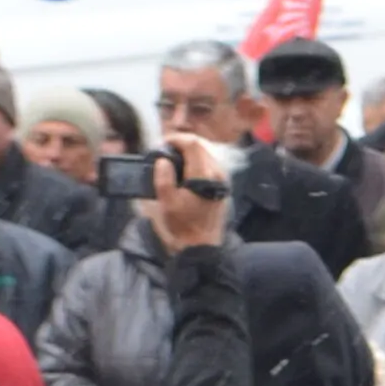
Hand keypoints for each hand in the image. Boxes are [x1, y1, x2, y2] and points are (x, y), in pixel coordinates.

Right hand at [147, 133, 228, 250]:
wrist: (202, 246)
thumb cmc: (183, 226)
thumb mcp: (167, 203)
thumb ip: (164, 178)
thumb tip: (163, 160)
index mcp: (204, 176)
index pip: (193, 145)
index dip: (176, 139)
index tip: (162, 143)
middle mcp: (217, 174)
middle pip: (201, 147)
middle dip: (182, 144)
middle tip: (165, 150)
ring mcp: (222, 180)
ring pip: (206, 155)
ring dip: (190, 153)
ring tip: (172, 159)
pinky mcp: (222, 187)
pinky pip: (210, 166)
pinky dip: (196, 162)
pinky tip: (184, 170)